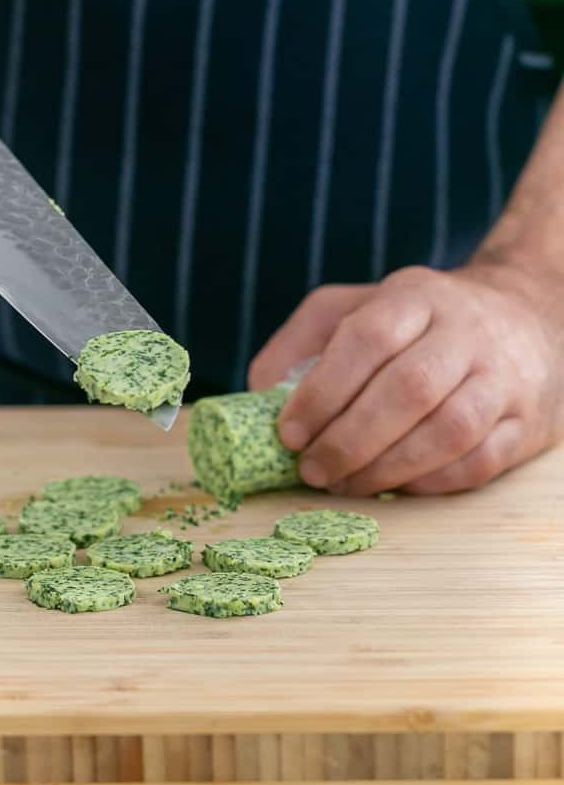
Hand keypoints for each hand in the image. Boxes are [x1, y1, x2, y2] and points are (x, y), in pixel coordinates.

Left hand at [249, 265, 563, 494]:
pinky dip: (429, 483)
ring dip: (386, 469)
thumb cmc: (418, 322)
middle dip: (349, 440)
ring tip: (345, 485)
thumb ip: (300, 341)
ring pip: (449, 430)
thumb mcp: (353, 306)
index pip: (367, 338)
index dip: (322, 391)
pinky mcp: (525, 422)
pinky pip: (478, 462)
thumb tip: (258, 391)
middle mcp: (465, 331)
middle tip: (311, 470)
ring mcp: (503, 377)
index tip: (289, 433)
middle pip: (408, 389)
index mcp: (415, 296)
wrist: (524, 319)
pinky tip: (394, 487)